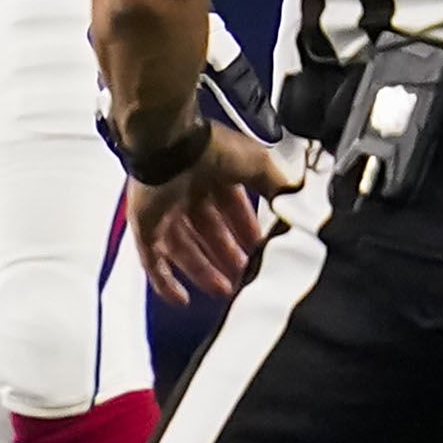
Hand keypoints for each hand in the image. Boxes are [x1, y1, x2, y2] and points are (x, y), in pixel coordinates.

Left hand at [129, 129, 300, 303]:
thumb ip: (279, 186)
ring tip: (224, 290)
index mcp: (213, 173)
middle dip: (227, 255)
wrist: (168, 144)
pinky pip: (152, 261)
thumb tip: (299, 203)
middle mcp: (186, 190)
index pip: (232, 207)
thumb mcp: (259, 165)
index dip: (246, 229)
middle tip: (245, 275)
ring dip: (203, 271)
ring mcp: (162, 209)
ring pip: (183, 250)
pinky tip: (179, 298)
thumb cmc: (208, 147)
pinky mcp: (144, 225)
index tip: (261, 248)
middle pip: (208, 232)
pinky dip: (165, 282)